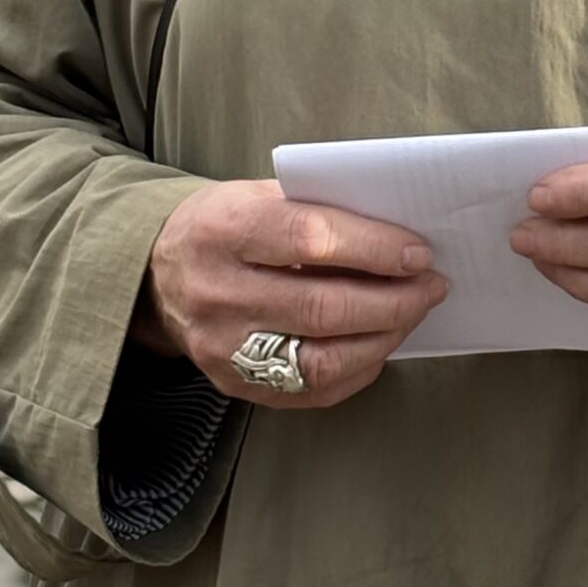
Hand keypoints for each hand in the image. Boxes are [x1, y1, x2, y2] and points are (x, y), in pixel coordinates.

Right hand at [139, 179, 447, 408]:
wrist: (156, 274)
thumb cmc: (225, 225)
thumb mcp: (259, 195)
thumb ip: (319, 210)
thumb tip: (399, 235)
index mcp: (225, 230)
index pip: (311, 240)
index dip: (374, 248)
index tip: (418, 252)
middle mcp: (218, 293)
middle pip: (322, 308)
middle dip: (393, 300)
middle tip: (430, 287)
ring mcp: (223, 348)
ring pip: (320, 361)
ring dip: (382, 339)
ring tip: (410, 315)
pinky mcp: (233, 384)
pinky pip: (309, 392)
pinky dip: (356, 370)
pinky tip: (377, 346)